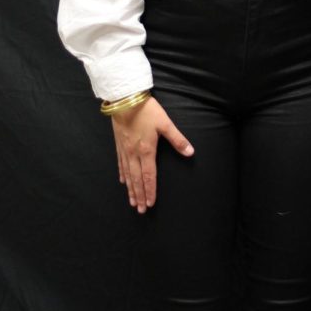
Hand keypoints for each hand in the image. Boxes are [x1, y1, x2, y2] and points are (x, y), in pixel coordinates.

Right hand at [110, 96, 193, 212]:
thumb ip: (178, 139)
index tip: (150, 204)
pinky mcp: (119, 144)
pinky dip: (122, 175)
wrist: (125, 100)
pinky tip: (122, 181)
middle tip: (140, 210)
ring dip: (130, 189)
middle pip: (137, 179)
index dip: (150, 191)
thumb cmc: (147, 111)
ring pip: (128, 175)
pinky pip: (120, 164)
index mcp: (147, 151)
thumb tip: (190, 152)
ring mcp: (125, 150)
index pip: (149, 176)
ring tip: (131, 202)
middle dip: (139, 195)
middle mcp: (134, 154)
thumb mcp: (165, 124)